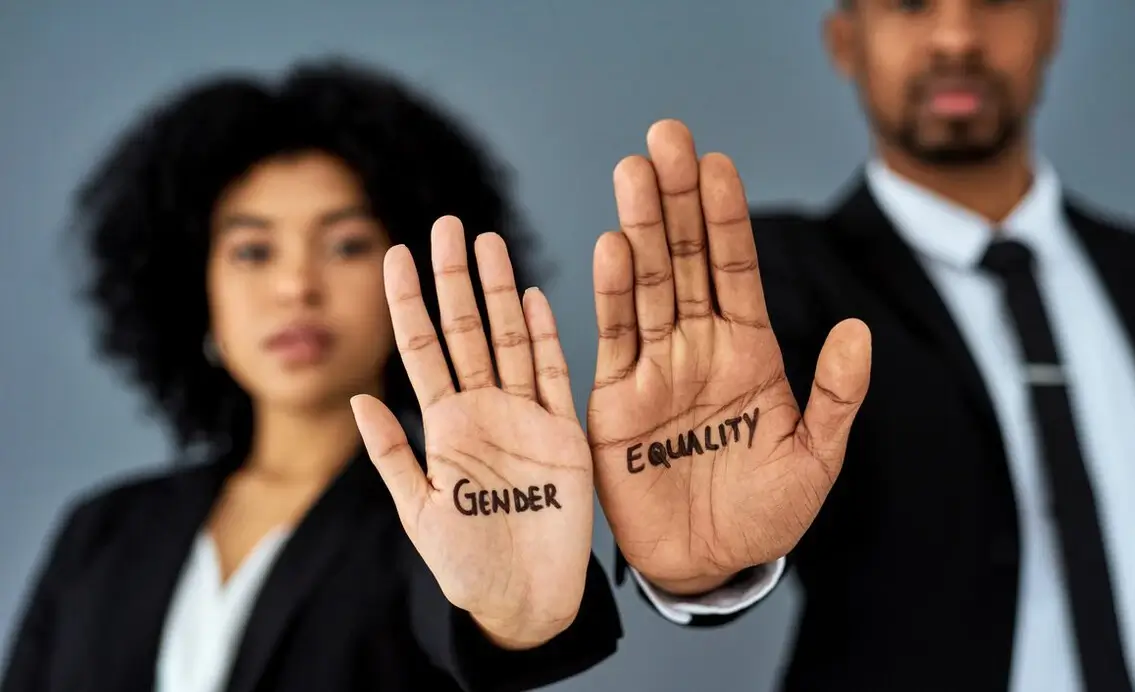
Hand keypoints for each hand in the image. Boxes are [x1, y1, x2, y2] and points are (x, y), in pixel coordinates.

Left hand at [352, 217, 593, 648]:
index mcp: (444, 425)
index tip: (395, 252)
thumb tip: (357, 396)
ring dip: (500, 292)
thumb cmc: (467, 565)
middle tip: (448, 224)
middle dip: (455, 278)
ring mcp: (526, 416)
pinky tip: (534, 296)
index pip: (420, 348)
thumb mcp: (417, 511)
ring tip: (488, 242)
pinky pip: (556, 375)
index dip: (407, 301)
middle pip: (466, 330)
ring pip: (512, 339)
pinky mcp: (564, 433)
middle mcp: (484, 410)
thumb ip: (390, 454)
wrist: (526, 600)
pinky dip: (547, 336)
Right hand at [588, 120, 871, 594]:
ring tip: (633, 171)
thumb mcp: (816, 457)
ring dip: (639, 228)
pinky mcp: (617, 399)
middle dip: (677, 198)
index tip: (719, 164)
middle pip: (686, 258)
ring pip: (647, 284)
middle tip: (667, 137)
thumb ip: (835, 395)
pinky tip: (612, 246)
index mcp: (750, 350)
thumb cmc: (766, 513)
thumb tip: (856, 330)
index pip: (737, 268)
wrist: (709, 563)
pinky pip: (614, 338)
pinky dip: (612, 294)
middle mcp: (699, 346)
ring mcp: (656, 368)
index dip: (727, 217)